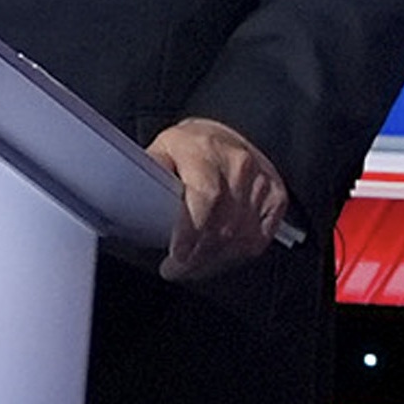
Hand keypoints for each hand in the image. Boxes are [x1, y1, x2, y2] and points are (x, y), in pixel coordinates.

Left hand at [150, 116, 294, 282]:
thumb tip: (127, 195)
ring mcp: (261, 180)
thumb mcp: (161, 151)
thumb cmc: (188, 148)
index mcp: (204, 150)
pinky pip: (258, 238)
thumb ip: (149, 175)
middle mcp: (238, 163)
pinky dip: (236, 254)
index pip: (205, 196)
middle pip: (222, 225)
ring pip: (240, 237)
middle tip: (175, 269)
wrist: (223, 135)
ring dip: (213, 260)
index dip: (191, 231)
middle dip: (196, 256)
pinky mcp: (276, 195)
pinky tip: (217, 255)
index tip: (177, 255)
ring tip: (192, 265)